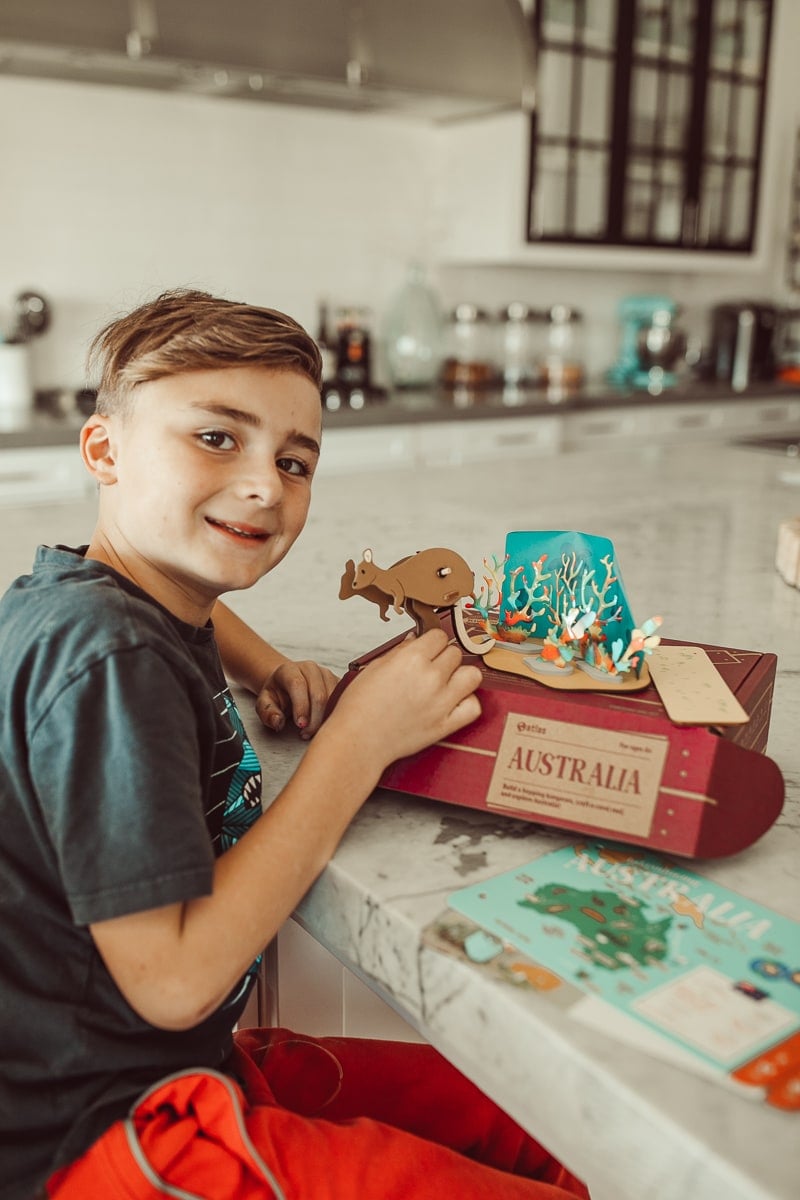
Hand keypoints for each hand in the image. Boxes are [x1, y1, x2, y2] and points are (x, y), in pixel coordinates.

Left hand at [255, 659, 339, 737]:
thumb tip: (277, 721)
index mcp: (289, 670)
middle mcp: (310, 668)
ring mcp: (326, 673)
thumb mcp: (264, 702)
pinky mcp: (338, 681)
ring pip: (333, 697)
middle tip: (306, 733)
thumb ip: (267, 712)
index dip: (301, 707)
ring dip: (325, 718)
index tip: (300, 725)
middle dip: (314, 719)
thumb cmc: (278, 694)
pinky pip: (343, 698)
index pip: (298, 685)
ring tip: (313, 730)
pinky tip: (326, 723)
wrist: (289, 682)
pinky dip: (336, 713)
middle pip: (319, 694)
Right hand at [330, 629, 481, 770]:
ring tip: (447, 683)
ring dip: (461, 676)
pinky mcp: (446, 724)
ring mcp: (441, 701)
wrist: (358, 739)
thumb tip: (416, 639)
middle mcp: (430, 677)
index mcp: (411, 659)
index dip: (432, 642)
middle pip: (455, 653)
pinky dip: (467, 703)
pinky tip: (453, 702)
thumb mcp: (375, 667)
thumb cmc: (360, 706)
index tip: (428, 649)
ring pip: (472, 675)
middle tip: (431, 669)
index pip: (439, 636)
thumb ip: (400, 650)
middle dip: (443, 658)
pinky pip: (474, 707)